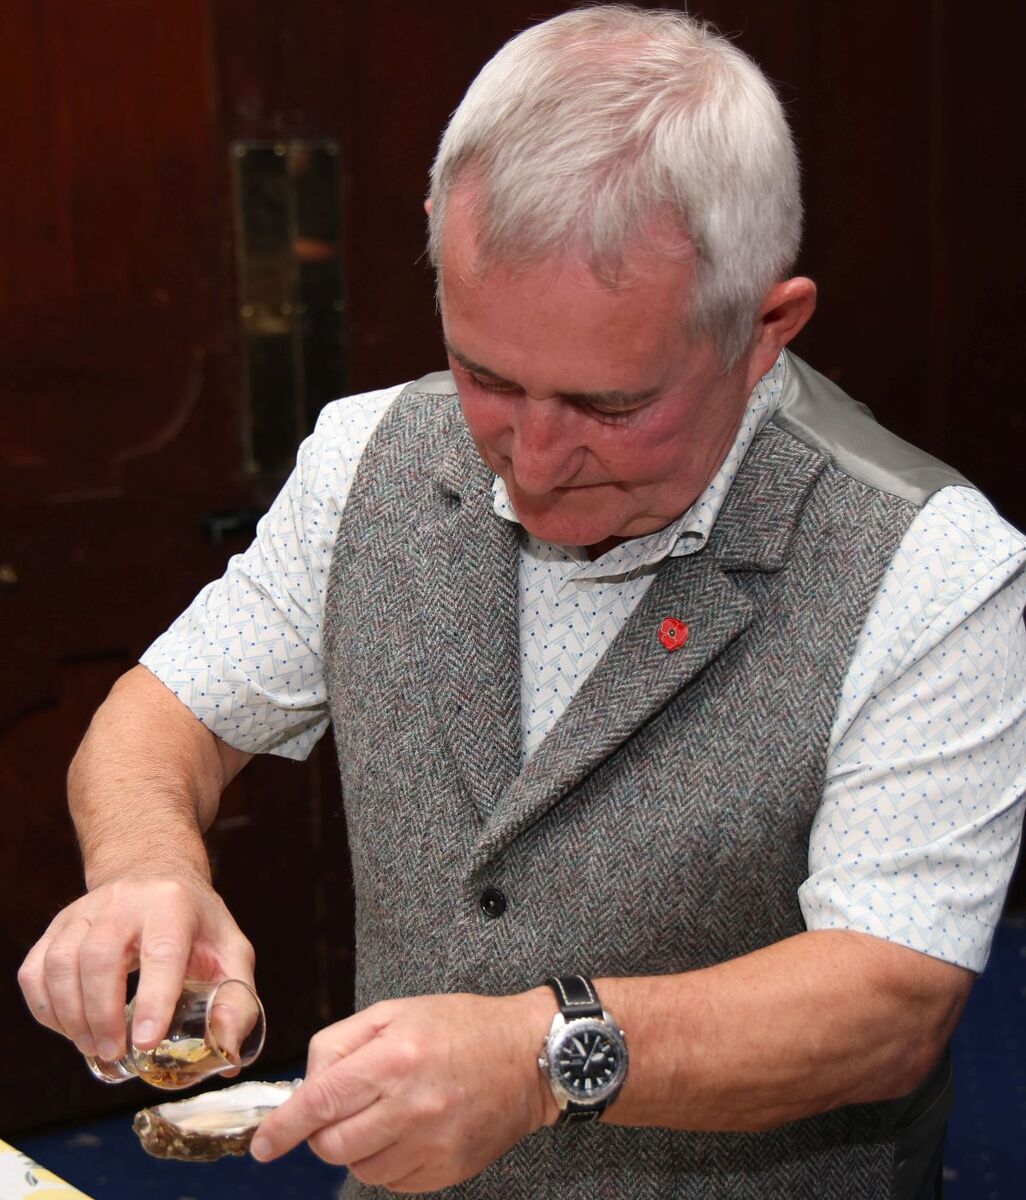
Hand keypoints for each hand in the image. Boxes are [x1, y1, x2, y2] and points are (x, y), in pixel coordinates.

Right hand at [17, 874, 254, 1062]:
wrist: (156, 879)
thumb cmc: (195, 924)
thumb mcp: (230, 951)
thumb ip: (237, 999)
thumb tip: (228, 1054)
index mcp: (173, 905)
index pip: (162, 951)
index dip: (154, 998)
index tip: (147, 1041)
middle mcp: (125, 901)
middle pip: (100, 956)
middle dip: (103, 1013)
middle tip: (116, 1051)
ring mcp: (85, 911)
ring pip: (61, 962)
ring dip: (72, 1015)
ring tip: (94, 1045)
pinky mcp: (57, 926)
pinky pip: (35, 969)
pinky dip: (45, 1008)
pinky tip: (70, 1027)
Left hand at [252, 990, 558, 1192]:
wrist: (527, 1057)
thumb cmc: (460, 1027)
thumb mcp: (396, 1012)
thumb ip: (342, 1043)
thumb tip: (309, 1084)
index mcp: (394, 1058)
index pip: (322, 1102)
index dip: (284, 1128)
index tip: (263, 1146)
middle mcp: (411, 1105)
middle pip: (333, 1144)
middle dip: (322, 1132)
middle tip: (342, 1109)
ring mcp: (431, 1143)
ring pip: (359, 1168)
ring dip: (357, 1146)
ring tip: (384, 1114)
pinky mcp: (447, 1170)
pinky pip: (392, 1181)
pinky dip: (387, 1161)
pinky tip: (407, 1131)